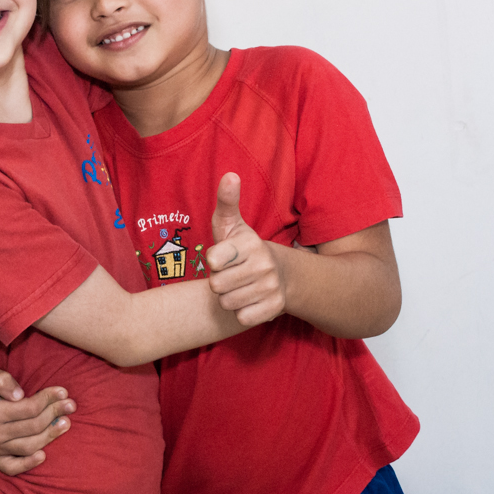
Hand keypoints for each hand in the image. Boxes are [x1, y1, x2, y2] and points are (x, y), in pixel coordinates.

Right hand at [0, 362, 75, 475]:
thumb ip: (2, 380)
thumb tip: (19, 395)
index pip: (29, 408)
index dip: (49, 399)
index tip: (63, 391)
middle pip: (33, 426)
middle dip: (55, 414)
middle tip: (71, 405)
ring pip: (28, 446)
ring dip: (50, 436)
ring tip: (66, 423)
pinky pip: (11, 467)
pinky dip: (28, 464)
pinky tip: (43, 455)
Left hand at [205, 173, 286, 325]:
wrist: (280, 274)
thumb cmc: (242, 248)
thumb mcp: (231, 225)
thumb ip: (226, 201)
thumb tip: (229, 175)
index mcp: (249, 243)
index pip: (214, 260)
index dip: (213, 261)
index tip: (222, 257)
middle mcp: (263, 264)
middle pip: (216, 285)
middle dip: (218, 283)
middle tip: (230, 274)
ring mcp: (271, 287)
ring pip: (227, 303)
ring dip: (228, 298)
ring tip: (239, 286)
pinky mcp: (275, 308)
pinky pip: (242, 318)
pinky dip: (242, 312)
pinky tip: (249, 299)